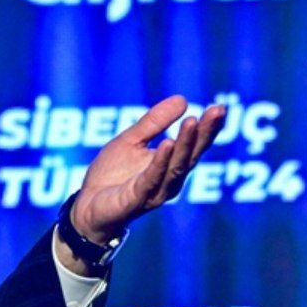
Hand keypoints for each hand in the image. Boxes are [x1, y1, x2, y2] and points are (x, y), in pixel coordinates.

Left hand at [71, 95, 226, 242]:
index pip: (194, 145)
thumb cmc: (111, 175)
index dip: (208, 128)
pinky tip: (167, 143)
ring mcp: (155, 191)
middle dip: (204, 133)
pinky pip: (152, 179)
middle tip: (217, 111)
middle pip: (191, 155)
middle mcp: (169, 179)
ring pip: (176, 167)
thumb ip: (153, 123)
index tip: (220, 108)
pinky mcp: (137, 199)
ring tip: (192, 122)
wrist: (85, 206)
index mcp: (170, 164)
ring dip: (185, 144)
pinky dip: (160, 162)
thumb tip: (182, 99)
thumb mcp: (130, 141)